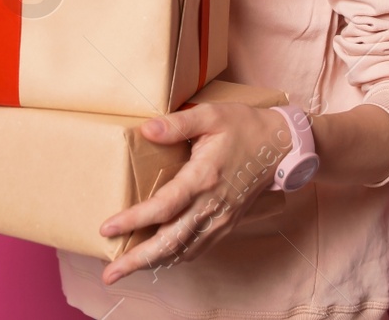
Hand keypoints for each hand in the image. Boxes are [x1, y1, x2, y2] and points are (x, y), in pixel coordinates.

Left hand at [98, 102, 291, 284]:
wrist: (281, 146)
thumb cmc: (244, 126)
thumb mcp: (211, 115)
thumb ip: (177, 123)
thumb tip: (146, 130)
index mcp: (203, 177)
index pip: (163, 207)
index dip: (133, 220)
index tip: (107, 228)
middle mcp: (211, 205)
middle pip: (170, 242)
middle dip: (137, 260)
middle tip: (110, 274)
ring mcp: (221, 219)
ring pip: (183, 251)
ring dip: (153, 264)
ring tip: (126, 269)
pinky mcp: (227, 224)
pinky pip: (198, 248)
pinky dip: (175, 257)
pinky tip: (159, 258)